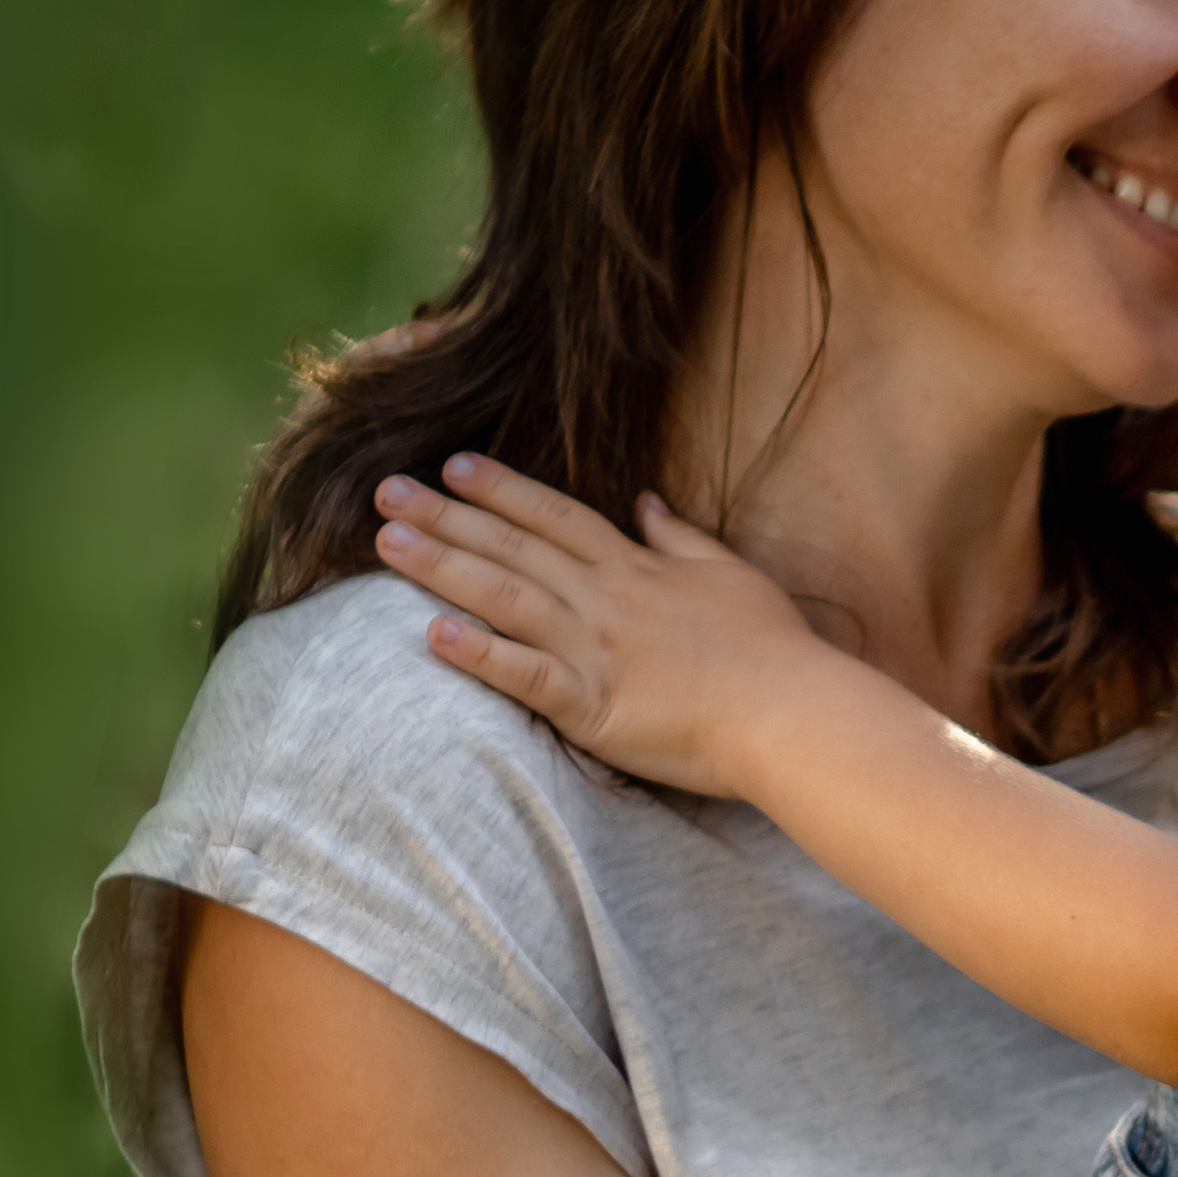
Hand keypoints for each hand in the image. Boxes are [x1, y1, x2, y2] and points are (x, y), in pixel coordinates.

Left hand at [372, 456, 823, 797]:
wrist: (792, 710)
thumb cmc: (773, 648)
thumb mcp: (731, 574)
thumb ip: (681, 538)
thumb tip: (648, 501)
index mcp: (638, 569)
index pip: (557, 517)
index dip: (503, 491)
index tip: (454, 466)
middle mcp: (606, 598)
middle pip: (514, 547)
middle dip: (447, 516)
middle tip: (385, 489)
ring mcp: (596, 649)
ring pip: (505, 597)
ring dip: (443, 567)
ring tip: (387, 542)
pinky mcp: (594, 705)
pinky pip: (526, 675)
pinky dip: (478, 655)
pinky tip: (431, 635)